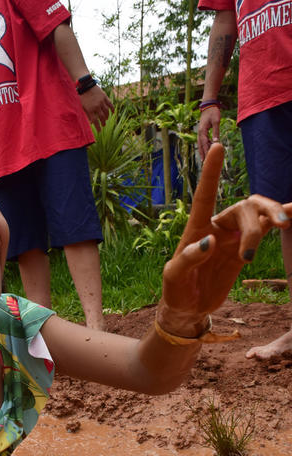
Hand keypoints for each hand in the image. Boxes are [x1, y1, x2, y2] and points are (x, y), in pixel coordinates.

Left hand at [80, 85, 113, 133]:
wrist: (85, 85)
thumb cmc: (82, 96)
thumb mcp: (82, 106)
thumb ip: (87, 114)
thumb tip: (90, 122)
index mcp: (90, 110)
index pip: (95, 121)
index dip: (98, 127)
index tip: (99, 131)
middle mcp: (96, 106)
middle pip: (102, 117)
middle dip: (103, 122)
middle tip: (103, 125)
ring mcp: (101, 101)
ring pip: (106, 111)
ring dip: (107, 117)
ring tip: (106, 119)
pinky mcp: (104, 97)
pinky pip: (110, 104)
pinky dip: (112, 109)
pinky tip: (112, 112)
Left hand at [158, 143, 291, 335]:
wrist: (189, 308)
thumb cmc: (176, 290)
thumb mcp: (174, 276)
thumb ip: (188, 258)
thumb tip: (209, 242)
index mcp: (196, 228)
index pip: (205, 196)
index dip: (211, 172)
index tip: (217, 147)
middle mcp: (218, 227)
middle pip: (243, 208)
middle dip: (255, 223)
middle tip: (250, 256)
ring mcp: (234, 236)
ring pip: (258, 213)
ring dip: (271, 215)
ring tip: (283, 226)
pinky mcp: (245, 248)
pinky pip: (266, 228)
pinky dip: (281, 216)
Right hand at [197, 107, 221, 160]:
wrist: (208, 105)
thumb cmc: (213, 112)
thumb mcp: (216, 121)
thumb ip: (216, 132)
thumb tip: (216, 142)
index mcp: (202, 131)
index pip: (204, 144)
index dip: (206, 151)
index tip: (207, 159)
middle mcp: (200, 133)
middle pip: (200, 146)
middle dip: (202, 154)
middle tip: (204, 163)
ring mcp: (200, 132)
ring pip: (201, 144)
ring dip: (202, 151)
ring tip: (204, 159)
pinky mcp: (202, 131)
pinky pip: (203, 141)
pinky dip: (205, 146)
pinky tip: (208, 149)